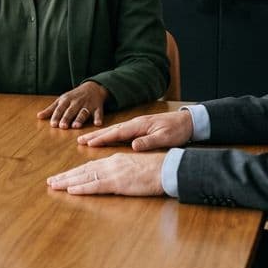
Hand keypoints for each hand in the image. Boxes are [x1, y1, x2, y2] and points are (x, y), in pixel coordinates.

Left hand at [37, 81, 106, 128]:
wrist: (92, 87)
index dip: (56, 116)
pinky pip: (98, 113)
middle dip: (66, 118)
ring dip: (80, 119)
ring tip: (76, 126)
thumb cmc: (74, 96)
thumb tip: (38, 116)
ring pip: (83, 112)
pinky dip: (98, 118)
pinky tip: (97, 124)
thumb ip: (50, 109)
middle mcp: (76, 102)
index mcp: (66, 100)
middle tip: (63, 126)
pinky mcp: (97, 107)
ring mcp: (87, 104)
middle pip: (71, 111)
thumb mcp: (61, 100)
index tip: (53, 124)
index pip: (60, 109)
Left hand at [46, 153, 166, 196]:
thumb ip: (122, 172)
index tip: (64, 176)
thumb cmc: (156, 170)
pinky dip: (81, 188)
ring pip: (84, 177)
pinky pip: (95, 185)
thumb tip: (113, 178)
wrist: (167, 169)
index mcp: (115, 160)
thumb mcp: (135, 168)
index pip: (90, 166)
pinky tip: (70, 190)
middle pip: (83, 170)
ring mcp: (113, 173)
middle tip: (51, 181)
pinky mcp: (118, 182)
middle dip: (66, 176)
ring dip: (67, 182)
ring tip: (53, 185)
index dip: (75, 172)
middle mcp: (110, 164)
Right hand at [76, 110, 192, 150]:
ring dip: (99, 135)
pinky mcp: (139, 128)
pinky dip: (108, 136)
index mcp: (139, 125)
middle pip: (111, 130)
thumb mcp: (165, 138)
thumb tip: (133, 146)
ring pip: (114, 131)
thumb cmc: (177, 130)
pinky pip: (119, 133)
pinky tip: (104, 140)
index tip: (88, 143)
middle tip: (79, 140)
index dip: (102, 138)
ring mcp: (136, 125)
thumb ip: (149, 142)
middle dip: (94, 135)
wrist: (188, 122)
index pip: (117, 133)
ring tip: (85, 140)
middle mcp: (135, 124)